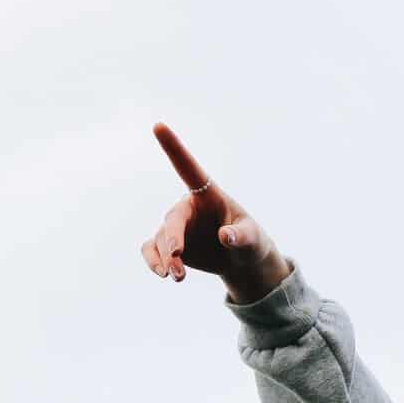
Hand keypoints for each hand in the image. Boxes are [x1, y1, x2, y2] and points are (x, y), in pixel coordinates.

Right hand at [139, 122, 290, 303]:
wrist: (241, 261)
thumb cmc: (250, 241)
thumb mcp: (252, 239)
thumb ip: (241, 236)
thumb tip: (226, 236)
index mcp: (207, 194)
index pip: (188, 168)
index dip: (174, 147)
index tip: (158, 125)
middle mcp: (187, 207)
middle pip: (172, 220)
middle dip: (173, 241)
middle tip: (177, 261)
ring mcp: (176, 226)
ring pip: (161, 239)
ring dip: (166, 259)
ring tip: (178, 278)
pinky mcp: (167, 244)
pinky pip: (151, 249)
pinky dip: (153, 261)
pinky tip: (163, 274)